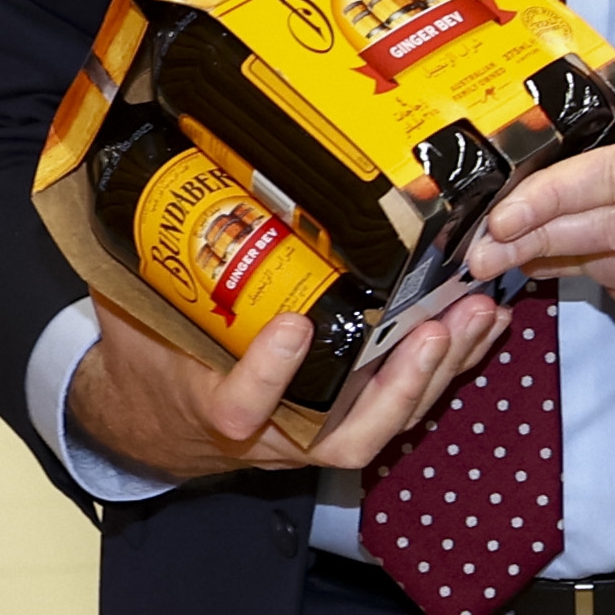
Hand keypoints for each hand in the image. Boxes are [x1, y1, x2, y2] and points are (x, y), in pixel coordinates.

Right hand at [66, 290, 514, 488]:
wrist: (158, 421)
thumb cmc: (152, 361)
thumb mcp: (133, 315)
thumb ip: (143, 264)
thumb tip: (132, 182)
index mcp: (216, 409)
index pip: (242, 406)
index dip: (269, 374)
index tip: (294, 327)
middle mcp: (276, 433)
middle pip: (347, 432)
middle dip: (399, 385)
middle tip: (433, 329)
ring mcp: (318, 430)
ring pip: (386, 422)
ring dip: (437, 373)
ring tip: (474, 316)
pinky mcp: (348, 415)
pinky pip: (405, 402)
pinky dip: (449, 366)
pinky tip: (482, 323)